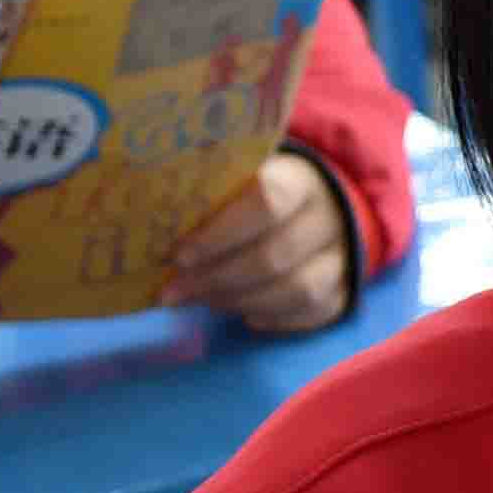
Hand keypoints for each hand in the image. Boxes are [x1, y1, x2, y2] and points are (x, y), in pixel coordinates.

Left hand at [168, 150, 357, 331]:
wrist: (324, 204)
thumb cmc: (260, 191)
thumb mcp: (240, 176)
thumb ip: (208, 191)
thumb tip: (149, 218)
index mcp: (300, 179)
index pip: (266, 202)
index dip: (219, 232)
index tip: (177, 253)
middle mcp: (330, 217)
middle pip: (275, 255)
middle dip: (215, 277)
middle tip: (171, 291)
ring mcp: (342, 257)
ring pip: (295, 289)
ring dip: (239, 300)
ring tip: (201, 300)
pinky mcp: (344, 290)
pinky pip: (311, 312)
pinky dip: (272, 317)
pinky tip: (240, 313)